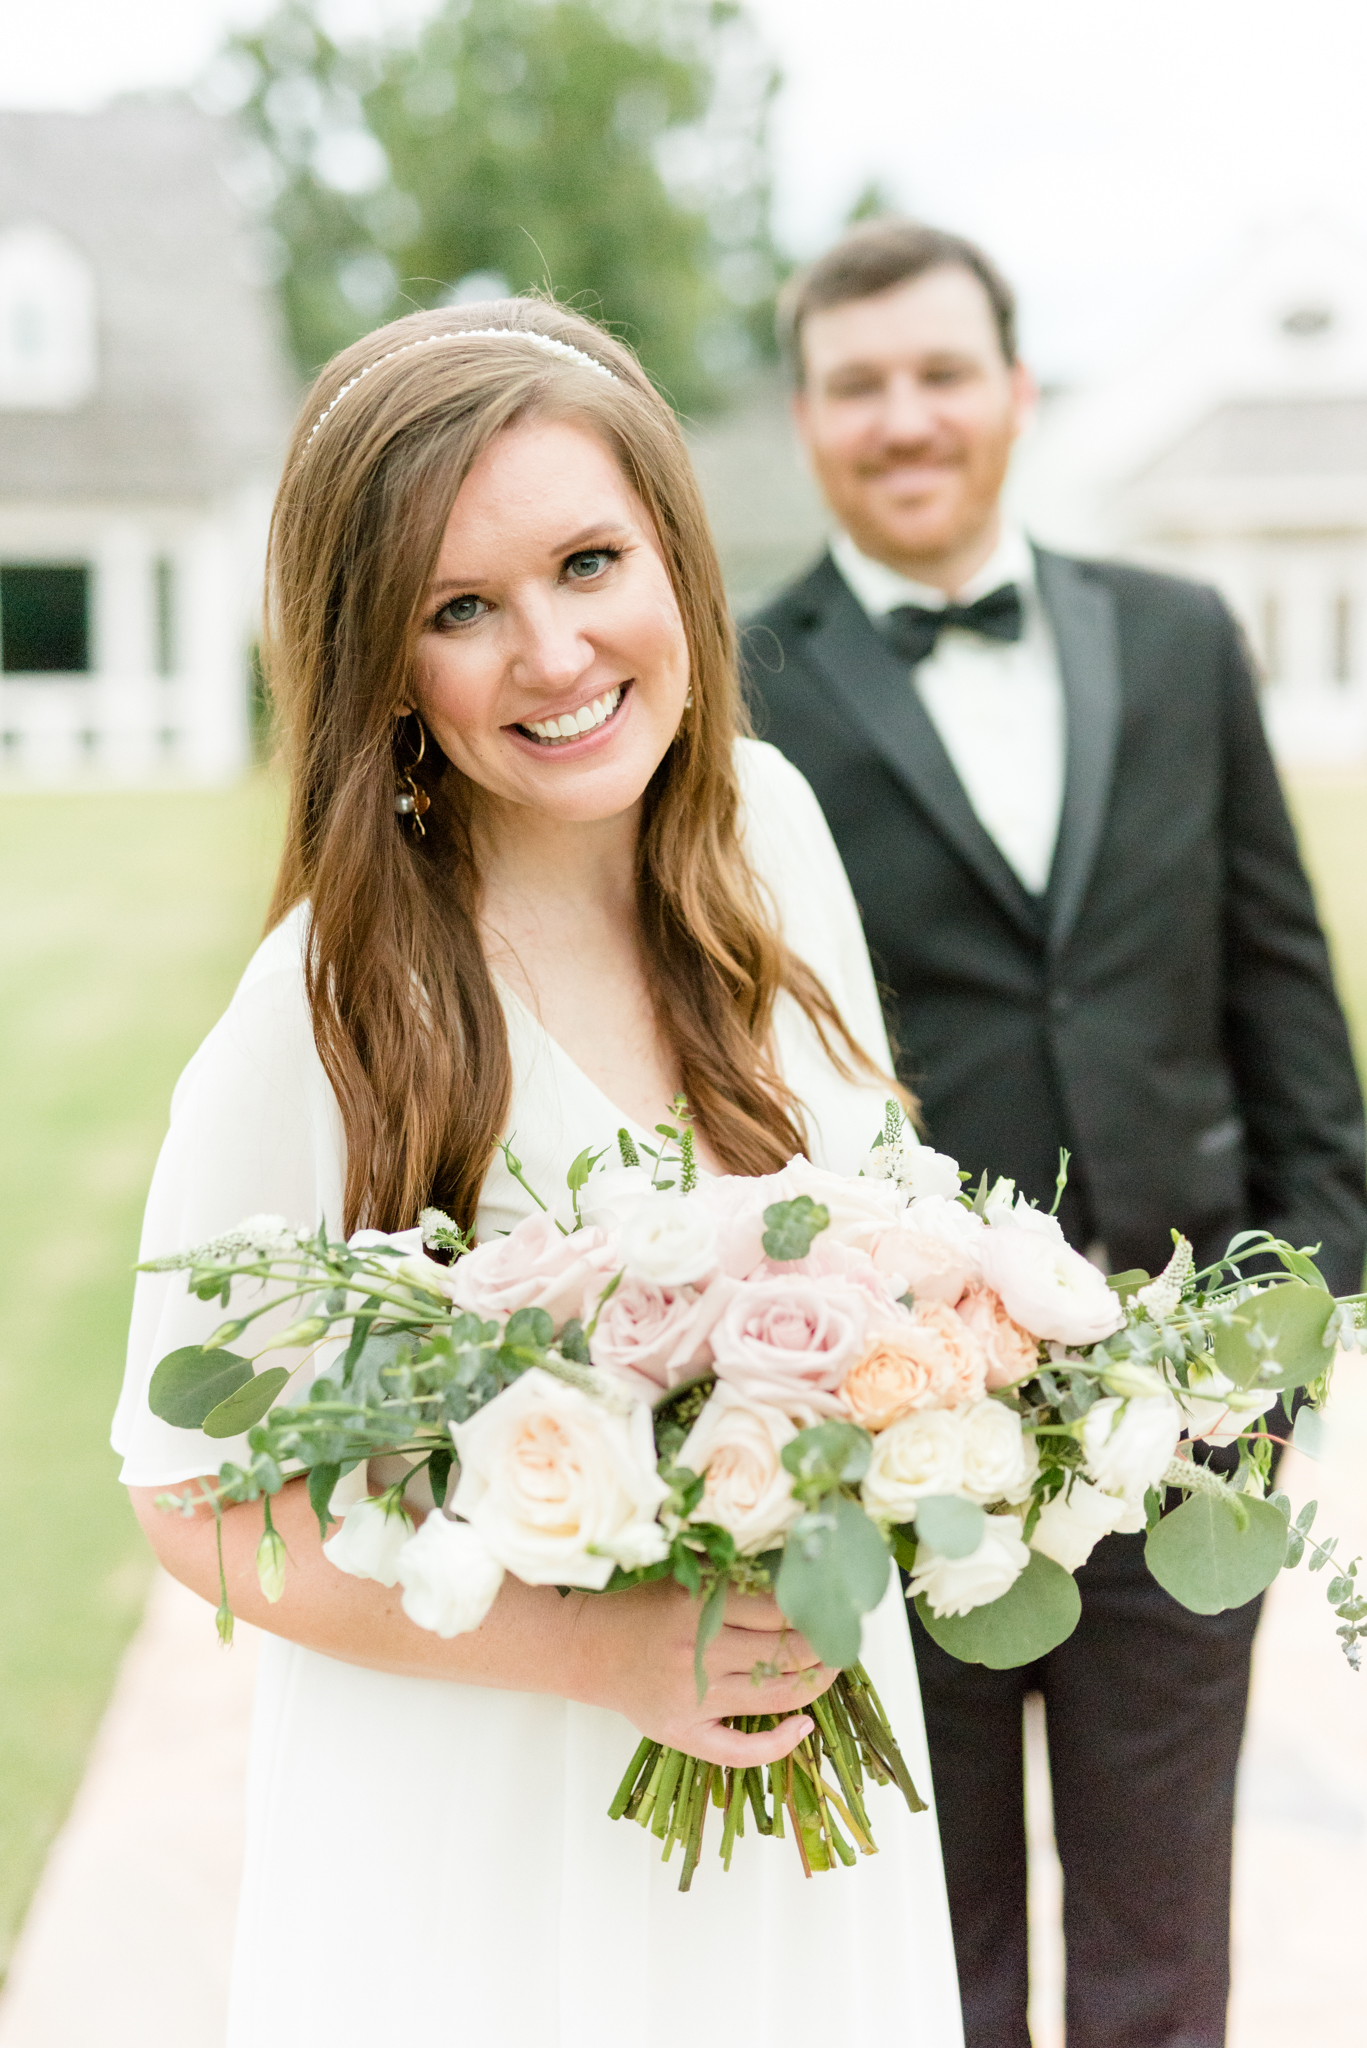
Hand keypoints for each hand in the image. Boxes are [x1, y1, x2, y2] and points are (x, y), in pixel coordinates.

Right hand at [567, 1579, 837, 1767]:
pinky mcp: (683, 1732)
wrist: (586, 1647)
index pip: (777, 1610)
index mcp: (697, 1605)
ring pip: (774, 1696)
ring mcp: (692, 1697)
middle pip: (784, 1653)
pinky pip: (740, 1750)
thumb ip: (732, 1582)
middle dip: (823, 1647)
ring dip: (813, 1684)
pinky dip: (778, 1743)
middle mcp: (696, 1652)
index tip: (831, 1605)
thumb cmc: (640, 1607)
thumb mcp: (684, 1579)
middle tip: (842, 1638)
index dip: (813, 1611)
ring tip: (830, 1670)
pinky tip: (802, 1728)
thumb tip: (798, 1583)